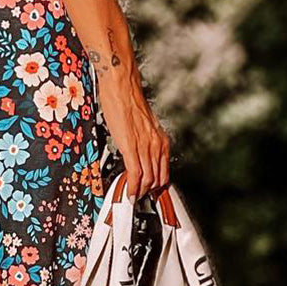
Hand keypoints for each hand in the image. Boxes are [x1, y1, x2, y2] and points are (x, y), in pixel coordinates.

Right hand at [98, 71, 171, 199]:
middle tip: (138, 198)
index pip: (164, 172)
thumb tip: (138, 154)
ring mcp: (145, 147)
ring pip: (147, 179)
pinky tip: (128, 192)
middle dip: (147, 193)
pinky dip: (132, 187)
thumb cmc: (128, 102)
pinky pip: (135, 173)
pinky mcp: (130, 147)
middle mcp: (157, 145)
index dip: (156, 187)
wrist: (122, 88)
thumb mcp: (142, 127)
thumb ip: (144, 142)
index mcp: (161, 141)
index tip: (148, 193)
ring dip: (139, 192)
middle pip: (157, 179)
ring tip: (131, 196)